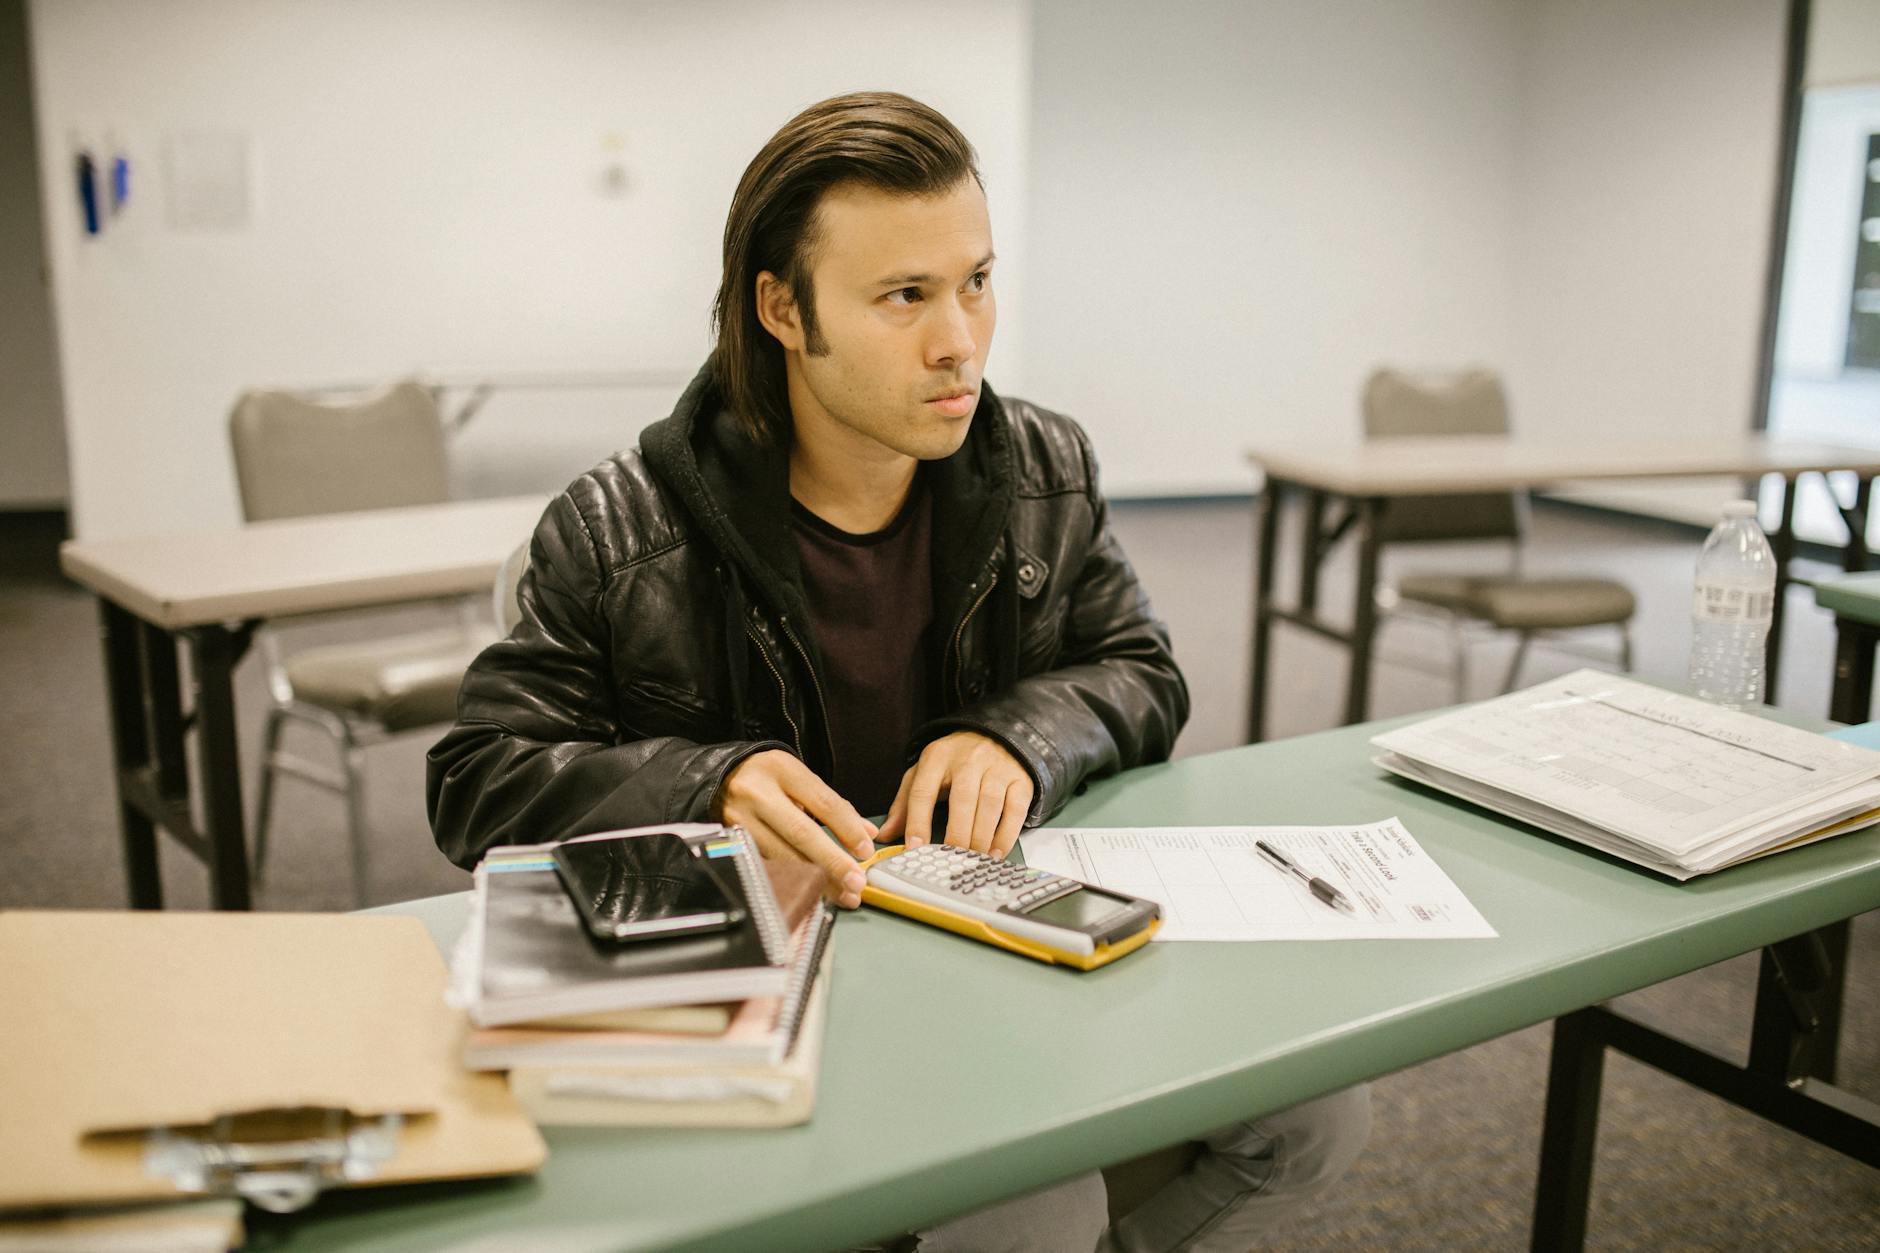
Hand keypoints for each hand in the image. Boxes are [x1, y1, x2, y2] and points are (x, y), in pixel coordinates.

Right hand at [716, 750, 876, 907]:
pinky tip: (812, 891)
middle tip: (856, 883)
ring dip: (815, 879)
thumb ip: (832, 804)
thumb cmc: (766, 777)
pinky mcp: (731, 843)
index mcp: (781, 769)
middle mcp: (757, 793)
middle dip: (832, 862)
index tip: (866, 851)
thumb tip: (868, 835)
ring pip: (782, 856)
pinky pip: (768, 865)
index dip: (847, 829)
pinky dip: (793, 880)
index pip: (822, 802)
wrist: (717, 777)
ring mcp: (739, 819)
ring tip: (841, 894)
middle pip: (801, 833)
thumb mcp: (798, 777)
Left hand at [877, 732, 1033, 858]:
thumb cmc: (954, 761)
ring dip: (981, 838)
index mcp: (937, 757)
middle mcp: (968, 760)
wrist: (997, 735)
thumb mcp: (924, 773)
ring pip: (990, 805)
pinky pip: (1015, 810)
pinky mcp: (1020, 780)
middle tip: (951, 860)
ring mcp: (997, 769)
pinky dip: (1006, 835)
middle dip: (956, 834)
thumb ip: (904, 803)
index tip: (915, 848)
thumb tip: (886, 834)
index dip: (917, 822)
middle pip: (962, 799)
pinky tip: (995, 853)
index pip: (923, 791)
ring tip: (973, 860)